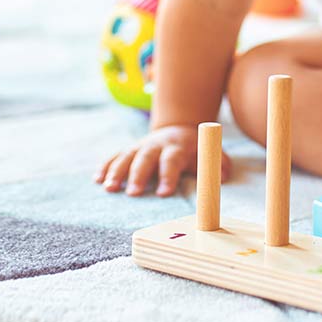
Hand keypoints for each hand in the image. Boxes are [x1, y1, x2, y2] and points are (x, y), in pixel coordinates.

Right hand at [95, 124, 232, 196]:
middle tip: (132, 194)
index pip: (172, 160)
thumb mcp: (211, 154)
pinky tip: (97, 179)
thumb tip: (223, 176)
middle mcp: (157, 145)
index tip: (163, 193)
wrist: (179, 128)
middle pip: (146, 158)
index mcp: (178, 147)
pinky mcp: (130, 150)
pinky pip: (115, 156)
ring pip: (126, 156)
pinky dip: (105, 166)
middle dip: (138, 175)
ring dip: (117, 171)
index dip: (168, 176)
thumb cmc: (196, 150)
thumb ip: (218, 165)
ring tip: (109, 188)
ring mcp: (141, 146)